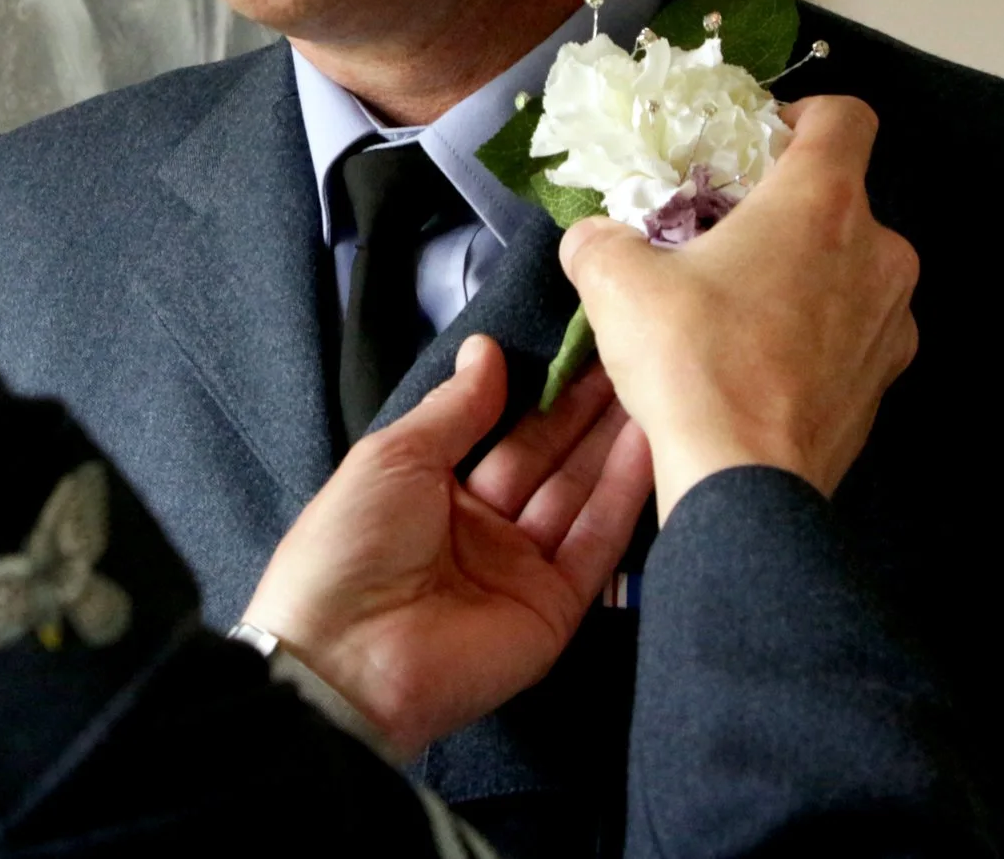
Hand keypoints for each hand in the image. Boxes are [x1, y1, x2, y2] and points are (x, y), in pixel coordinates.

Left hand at [240, 335, 650, 758]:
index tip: (580, 342)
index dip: (538, 389)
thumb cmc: (351, 543)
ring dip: (613, 443)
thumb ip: (454, 409)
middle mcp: (481, 527)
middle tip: (633, 351)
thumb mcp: (393, 457)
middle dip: (585, 409)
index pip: (499, 430)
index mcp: (431, 489)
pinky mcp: (555, 608)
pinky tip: (652, 442)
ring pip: (577, 493)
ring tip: (657, 384)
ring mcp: (521, 569)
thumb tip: (488, 349)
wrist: (346, 661)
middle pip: (545, 458)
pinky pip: (594, 543)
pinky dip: (623, 495)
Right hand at [558, 94, 917, 518]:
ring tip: (736, 309)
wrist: (745, 486)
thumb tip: (594, 237)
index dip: (798, 116)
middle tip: (719, 240)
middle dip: (782, 210)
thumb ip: (600, 240)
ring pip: (850, 268)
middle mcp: (880, 251)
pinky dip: (813, 333)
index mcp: (824, 203)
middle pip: (841, 199)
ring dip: (802, 273)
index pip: (844, 117)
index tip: (750, 149)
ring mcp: (894, 321)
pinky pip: (852, 332)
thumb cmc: (692, 362)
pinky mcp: (886, 382)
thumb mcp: (615, 283)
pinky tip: (758, 365)